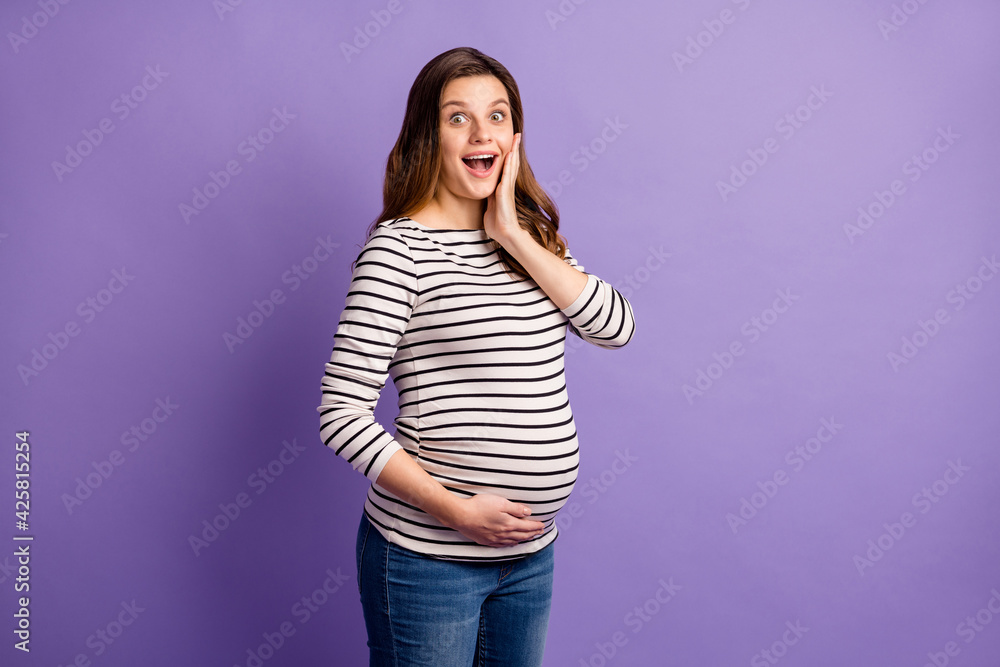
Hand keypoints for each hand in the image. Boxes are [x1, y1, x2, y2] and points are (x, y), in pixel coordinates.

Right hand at [447, 492, 545, 547]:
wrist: (461, 516)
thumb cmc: (480, 506)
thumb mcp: (500, 503)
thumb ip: (516, 508)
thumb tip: (528, 513)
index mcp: (509, 524)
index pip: (527, 526)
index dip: (536, 526)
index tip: (543, 525)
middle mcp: (504, 534)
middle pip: (522, 535)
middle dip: (532, 533)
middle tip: (540, 532)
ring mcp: (495, 539)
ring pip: (513, 541)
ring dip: (523, 539)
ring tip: (530, 538)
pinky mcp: (486, 541)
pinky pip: (503, 545)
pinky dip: (511, 544)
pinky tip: (512, 543)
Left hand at [484, 133, 527, 248]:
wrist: (505, 233)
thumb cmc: (497, 224)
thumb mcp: (490, 207)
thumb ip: (488, 199)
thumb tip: (484, 195)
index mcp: (501, 188)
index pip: (505, 168)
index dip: (508, 156)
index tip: (510, 144)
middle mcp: (506, 186)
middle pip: (511, 163)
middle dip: (514, 148)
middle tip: (517, 135)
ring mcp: (507, 188)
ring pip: (511, 165)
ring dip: (514, 151)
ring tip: (516, 138)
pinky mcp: (505, 192)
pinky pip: (507, 174)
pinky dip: (509, 163)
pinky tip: (510, 153)